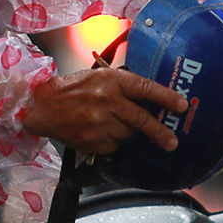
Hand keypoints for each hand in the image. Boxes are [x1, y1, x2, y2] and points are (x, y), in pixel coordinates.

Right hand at [20, 66, 187, 156]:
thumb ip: (122, 86)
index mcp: (112, 82)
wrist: (42, 106)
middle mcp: (108, 101)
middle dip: (160, 132)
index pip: (146, 89)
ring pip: (127, 134)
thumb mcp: (99, 77)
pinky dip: (111, 141)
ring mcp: (101, 123)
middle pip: (142, 119)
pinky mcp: (94, 140)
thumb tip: (148, 98)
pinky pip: (113, 145)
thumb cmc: (72, 89)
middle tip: (172, 142)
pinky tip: (98, 131)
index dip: (166, 97)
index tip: (181, 105)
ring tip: (108, 122)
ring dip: (125, 131)